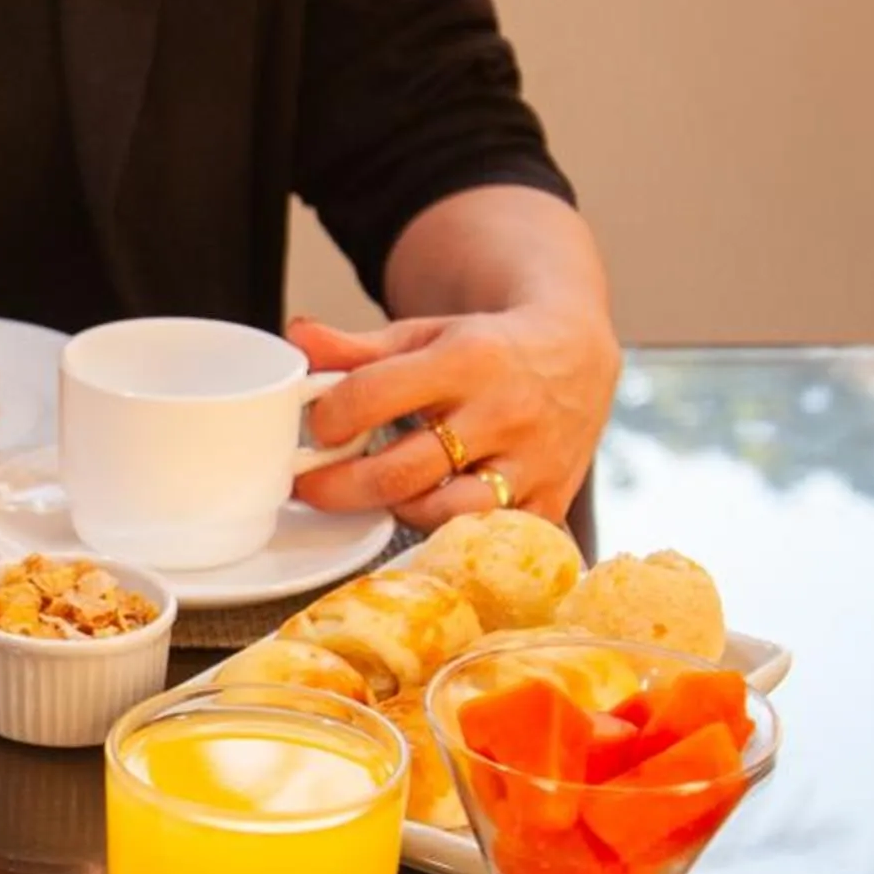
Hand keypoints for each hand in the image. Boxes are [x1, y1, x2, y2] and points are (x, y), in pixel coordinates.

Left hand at [285, 304, 620, 528]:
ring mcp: (530, 462)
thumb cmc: (487, 350)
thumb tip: (298, 334)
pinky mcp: (550, 500)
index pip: (373, 395)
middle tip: (312, 487)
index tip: (319, 428)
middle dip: (341, 486)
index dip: (331, 417)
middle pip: (402, 471)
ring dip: (399, 511)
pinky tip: (431, 516)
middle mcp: (502, 413)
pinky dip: (455, 536)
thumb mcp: (424, 336)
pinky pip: (491, 539)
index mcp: (466, 360)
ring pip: (446, 512)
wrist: (576, 356)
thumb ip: (356, 347)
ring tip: (380, 496)